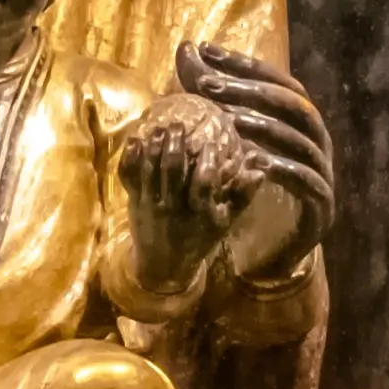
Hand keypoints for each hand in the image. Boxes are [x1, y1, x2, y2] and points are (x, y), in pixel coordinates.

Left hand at [118, 92, 248, 280]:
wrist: (164, 264)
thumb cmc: (199, 238)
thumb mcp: (225, 223)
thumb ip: (242, 196)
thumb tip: (259, 170)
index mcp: (199, 212)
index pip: (203, 183)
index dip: (207, 162)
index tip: (211, 143)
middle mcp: (173, 207)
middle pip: (172, 170)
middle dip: (175, 143)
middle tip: (179, 124)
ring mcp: (151, 204)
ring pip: (150, 169)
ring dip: (154, 145)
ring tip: (161, 127)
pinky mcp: (134, 202)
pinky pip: (129, 177)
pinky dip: (130, 158)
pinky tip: (135, 139)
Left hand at [176, 40, 331, 279]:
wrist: (270, 251)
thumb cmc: (249, 188)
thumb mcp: (226, 140)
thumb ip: (210, 97)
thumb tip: (185, 48)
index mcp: (301, 123)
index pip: (279, 81)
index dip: (246, 65)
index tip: (205, 51)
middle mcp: (318, 142)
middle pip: (294, 105)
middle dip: (252, 91)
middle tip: (209, 86)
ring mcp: (324, 174)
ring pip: (302, 141)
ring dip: (265, 127)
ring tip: (228, 121)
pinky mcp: (322, 207)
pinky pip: (308, 183)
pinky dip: (284, 170)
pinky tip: (255, 164)